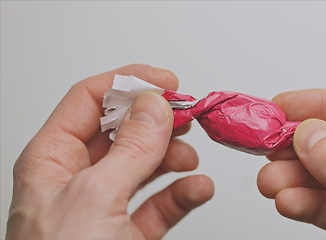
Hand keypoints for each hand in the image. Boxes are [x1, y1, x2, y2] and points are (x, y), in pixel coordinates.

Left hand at [6, 64, 213, 239]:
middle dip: (158, 119)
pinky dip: (183, 193)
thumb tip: (155, 106)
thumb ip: (130, 150)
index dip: (129, 83)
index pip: (91, 100)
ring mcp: (107, 206)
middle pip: (124, 130)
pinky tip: (198, 188)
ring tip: (190, 158)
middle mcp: (79, 178)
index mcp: (53, 159)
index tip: (166, 82)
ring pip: (146, 164)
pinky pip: (161, 202)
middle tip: (188, 114)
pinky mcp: (130, 232)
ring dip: (174, 156)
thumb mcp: (94, 199)